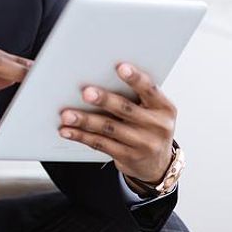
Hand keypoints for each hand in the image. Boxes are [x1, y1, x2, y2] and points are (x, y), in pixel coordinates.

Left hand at [58, 63, 176, 183]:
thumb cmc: (150, 127)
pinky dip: (81, 136)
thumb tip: (100, 76)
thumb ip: (136, 96)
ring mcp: (142, 144)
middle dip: (104, 100)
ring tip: (67, 115)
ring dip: (85, 120)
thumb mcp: (154, 110)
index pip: (150, 89)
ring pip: (108, 128)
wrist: (157, 164)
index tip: (120, 67)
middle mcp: (156, 126)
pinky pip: (101, 144)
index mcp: (164, 108)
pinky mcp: (128, 157)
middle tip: (86, 92)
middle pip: (126, 109)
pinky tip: (68, 131)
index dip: (135, 78)